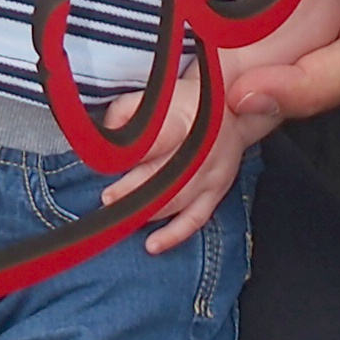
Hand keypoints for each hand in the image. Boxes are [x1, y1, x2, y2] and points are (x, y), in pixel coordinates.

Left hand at [101, 60, 267, 251]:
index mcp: (185, 121)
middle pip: (165, 176)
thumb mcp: (158, 95)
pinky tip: (153, 245)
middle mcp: (201, 150)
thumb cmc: (186, 103)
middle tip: (108, 199)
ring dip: (148, 213)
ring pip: (178, 201)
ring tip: (120, 219)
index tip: (108, 169)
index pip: (158, 141)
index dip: (134, 157)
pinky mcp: (217, 191)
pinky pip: (197, 218)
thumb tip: (105, 133)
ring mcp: (211, 175)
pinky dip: (175, 234)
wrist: (234, 109)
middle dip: (134, 191)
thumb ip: (127, 110)